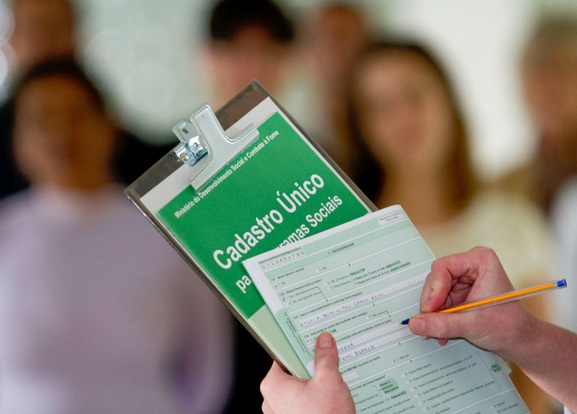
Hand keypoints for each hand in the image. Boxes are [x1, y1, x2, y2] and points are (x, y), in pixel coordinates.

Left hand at [260, 332, 354, 413]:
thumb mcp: (329, 381)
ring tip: (330, 382)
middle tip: (325, 362)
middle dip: (309, 366)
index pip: (282, 355)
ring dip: (314, 383)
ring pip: (298, 388)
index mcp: (273, 385)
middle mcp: (271, 401)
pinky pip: (301, 403)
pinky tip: (329, 397)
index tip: (310, 341)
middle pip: (291, 371)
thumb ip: (325, 358)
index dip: (298, 347)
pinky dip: (314, 397)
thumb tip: (324, 341)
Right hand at [407, 246, 536, 357]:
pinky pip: (439, 301)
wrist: (521, 341)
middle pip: (436, 279)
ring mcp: (464, 279)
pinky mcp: (460, 292)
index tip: (431, 310)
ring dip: (433, 313)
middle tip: (430, 323)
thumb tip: (415, 323)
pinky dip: (437, 316)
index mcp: (480, 261)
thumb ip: (442, 324)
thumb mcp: (472, 325)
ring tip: (437, 331)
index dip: (434, 289)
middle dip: (432, 303)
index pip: (443, 267)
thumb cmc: (509, 327)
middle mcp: (470, 265)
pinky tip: (441, 330)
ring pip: (434, 291)